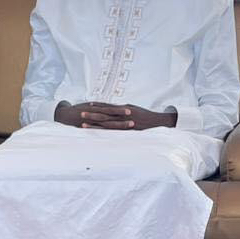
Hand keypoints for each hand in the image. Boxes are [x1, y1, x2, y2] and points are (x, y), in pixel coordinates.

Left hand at [55, 101, 175, 129]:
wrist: (159, 123)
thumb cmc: (148, 117)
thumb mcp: (136, 110)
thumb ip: (126, 110)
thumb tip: (119, 109)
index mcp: (125, 108)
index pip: (109, 106)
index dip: (98, 105)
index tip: (88, 104)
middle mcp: (123, 114)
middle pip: (105, 113)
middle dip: (92, 113)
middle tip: (80, 113)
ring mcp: (125, 123)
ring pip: (107, 123)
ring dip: (95, 123)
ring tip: (83, 123)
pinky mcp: (128, 131)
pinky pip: (114, 132)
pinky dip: (105, 132)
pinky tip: (97, 133)